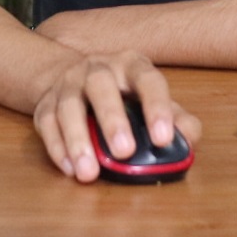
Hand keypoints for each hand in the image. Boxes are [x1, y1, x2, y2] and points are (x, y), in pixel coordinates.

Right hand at [32, 50, 201, 182]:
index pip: (147, 79)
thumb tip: (190, 137)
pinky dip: (57, 147)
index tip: (164, 138)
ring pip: (69, 106)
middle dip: (112, 119)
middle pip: (101, 86)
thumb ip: (175, 117)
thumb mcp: (150, 99)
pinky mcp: (45, 104)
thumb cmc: (122, 93)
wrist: (73, 78)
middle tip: (124, 151)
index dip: (156, 107)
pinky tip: (69, 168)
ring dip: (78, 139)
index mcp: (131, 65)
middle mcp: (98, 68)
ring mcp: (68, 84)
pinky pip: (47, 123)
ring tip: (89, 172)